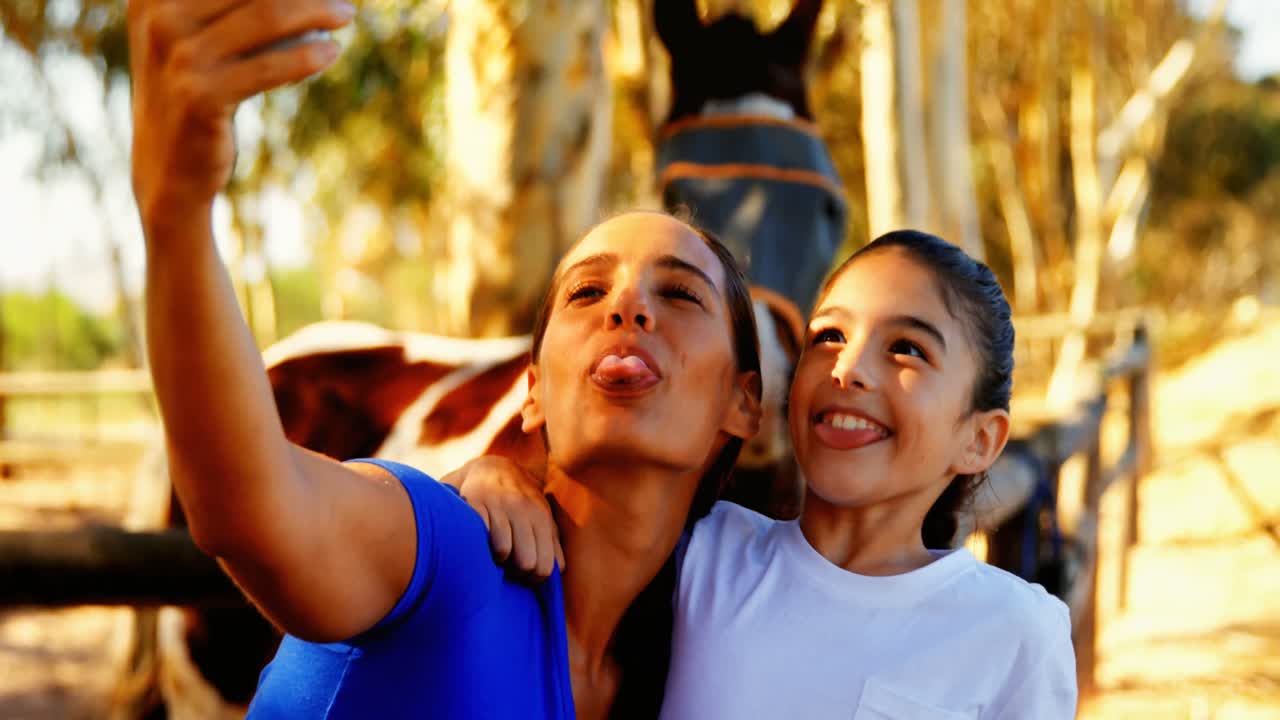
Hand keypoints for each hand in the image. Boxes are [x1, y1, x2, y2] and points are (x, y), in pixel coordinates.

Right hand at [128, 0, 353, 225]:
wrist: (167, 167)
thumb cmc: (193, 91)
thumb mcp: (191, 37)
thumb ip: (226, 8)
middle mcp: (160, 18)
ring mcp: (178, 57)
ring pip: (267, 16)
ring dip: (317, 10)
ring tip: (345, 15)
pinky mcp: (199, 96)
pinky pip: (269, 67)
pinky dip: (308, 56)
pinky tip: (332, 51)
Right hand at [441, 456, 563, 581]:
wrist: (492, 468)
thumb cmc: (520, 501)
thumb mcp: (542, 516)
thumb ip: (552, 542)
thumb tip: (559, 570)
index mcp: (542, 517)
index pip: (545, 566)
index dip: (535, 579)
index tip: (526, 575)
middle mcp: (523, 510)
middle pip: (526, 563)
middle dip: (517, 573)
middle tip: (511, 566)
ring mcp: (499, 505)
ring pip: (504, 552)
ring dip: (499, 560)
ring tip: (497, 554)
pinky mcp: (476, 503)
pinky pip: (482, 535)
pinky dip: (482, 546)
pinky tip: (484, 542)